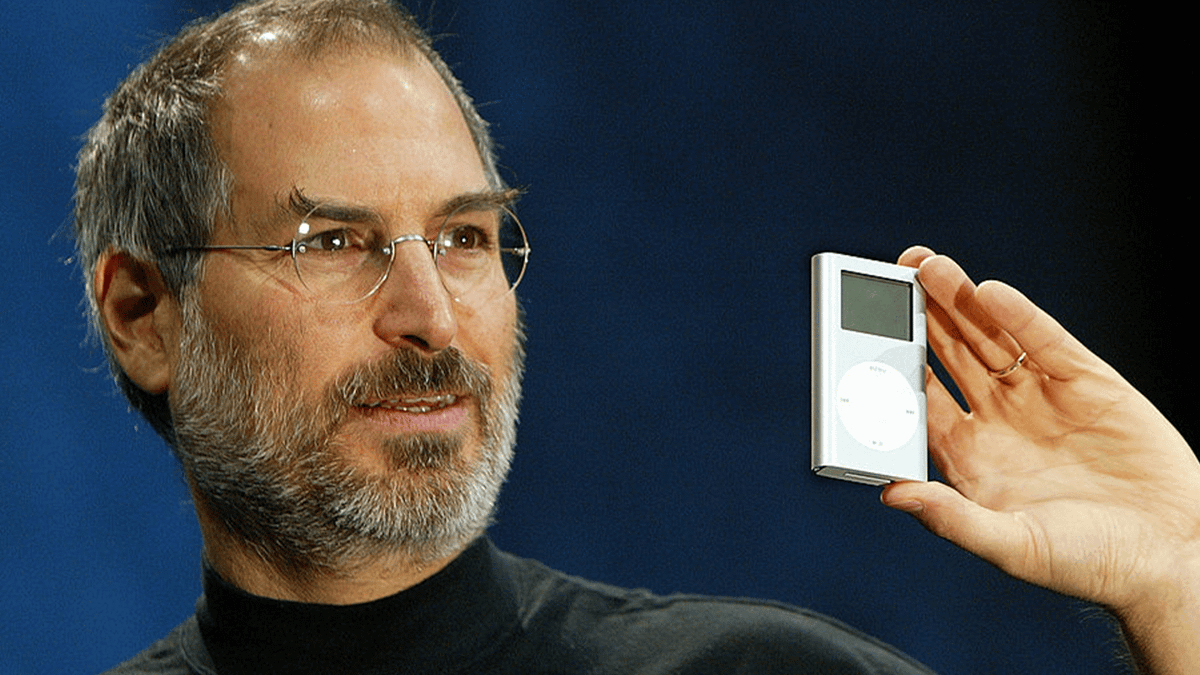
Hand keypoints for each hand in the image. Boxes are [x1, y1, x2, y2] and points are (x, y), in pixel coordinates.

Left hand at [881, 247, 1199, 673]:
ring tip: (925, 266)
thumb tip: (891, 494)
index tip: (858, 341)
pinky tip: (988, 293)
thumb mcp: (1012, 547)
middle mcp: (998, 418)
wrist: (1174, 556)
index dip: (890, 369)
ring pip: (990, 338)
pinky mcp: (1085, 380)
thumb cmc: (1090, 563)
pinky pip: (1043, 340)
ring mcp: (1040, 396)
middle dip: (919, 317)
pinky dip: (1017, 315)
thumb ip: (951, 519)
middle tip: (888, 279)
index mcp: (969, 455)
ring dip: (958, 302)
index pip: (918, 400)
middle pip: (948, 356)